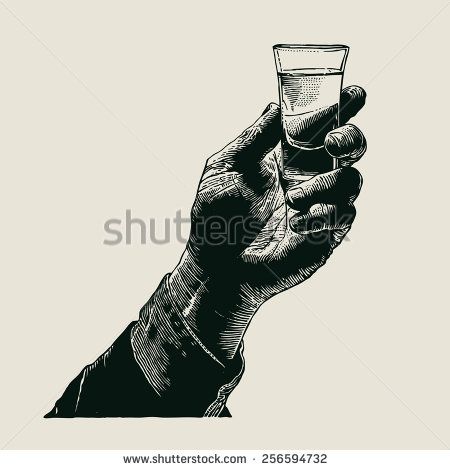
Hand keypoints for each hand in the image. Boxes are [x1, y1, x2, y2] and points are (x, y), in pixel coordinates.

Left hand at [169, 86, 366, 360]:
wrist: (214, 266)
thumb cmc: (214, 217)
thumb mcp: (225, 168)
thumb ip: (253, 138)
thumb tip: (276, 105)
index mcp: (286, 158)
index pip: (321, 127)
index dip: (342, 108)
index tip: (355, 92)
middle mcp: (307, 179)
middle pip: (349, 150)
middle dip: (350, 139)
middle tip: (332, 141)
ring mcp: (318, 208)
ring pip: (351, 182)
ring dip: (328, 183)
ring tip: (293, 197)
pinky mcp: (324, 237)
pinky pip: (342, 219)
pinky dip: (324, 216)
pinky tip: (296, 223)